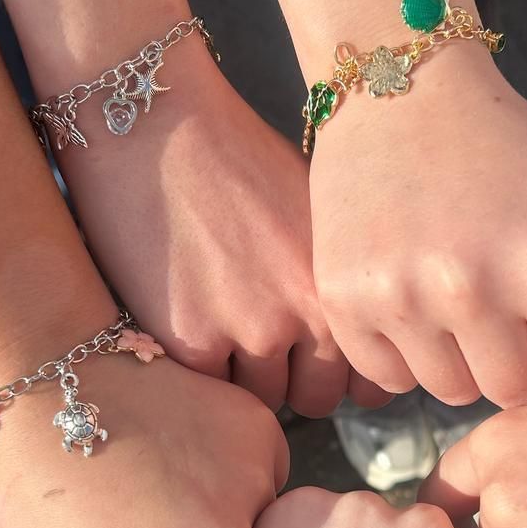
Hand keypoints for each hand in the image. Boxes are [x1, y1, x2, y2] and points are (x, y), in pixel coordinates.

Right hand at [61, 38, 379, 415]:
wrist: (157, 126)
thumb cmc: (237, 158)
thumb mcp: (317, 214)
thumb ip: (338, 280)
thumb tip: (359, 333)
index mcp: (348, 281)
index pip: (370, 377)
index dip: (343, 372)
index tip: (320, 357)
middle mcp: (311, 313)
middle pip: (317, 398)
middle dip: (296, 381)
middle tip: (264, 347)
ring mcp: (251, 330)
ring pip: (262, 402)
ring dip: (245, 379)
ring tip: (221, 328)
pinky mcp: (190, 341)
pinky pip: (211, 392)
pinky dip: (202, 372)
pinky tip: (188, 325)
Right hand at [309, 56, 526, 412]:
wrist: (405, 90)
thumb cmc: (518, 154)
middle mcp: (474, 289)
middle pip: (511, 393)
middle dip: (516, 358)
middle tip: (499, 293)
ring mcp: (402, 297)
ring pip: (450, 391)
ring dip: (460, 358)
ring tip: (454, 291)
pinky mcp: (346, 300)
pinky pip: (389, 379)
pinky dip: (404, 352)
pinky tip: (410, 293)